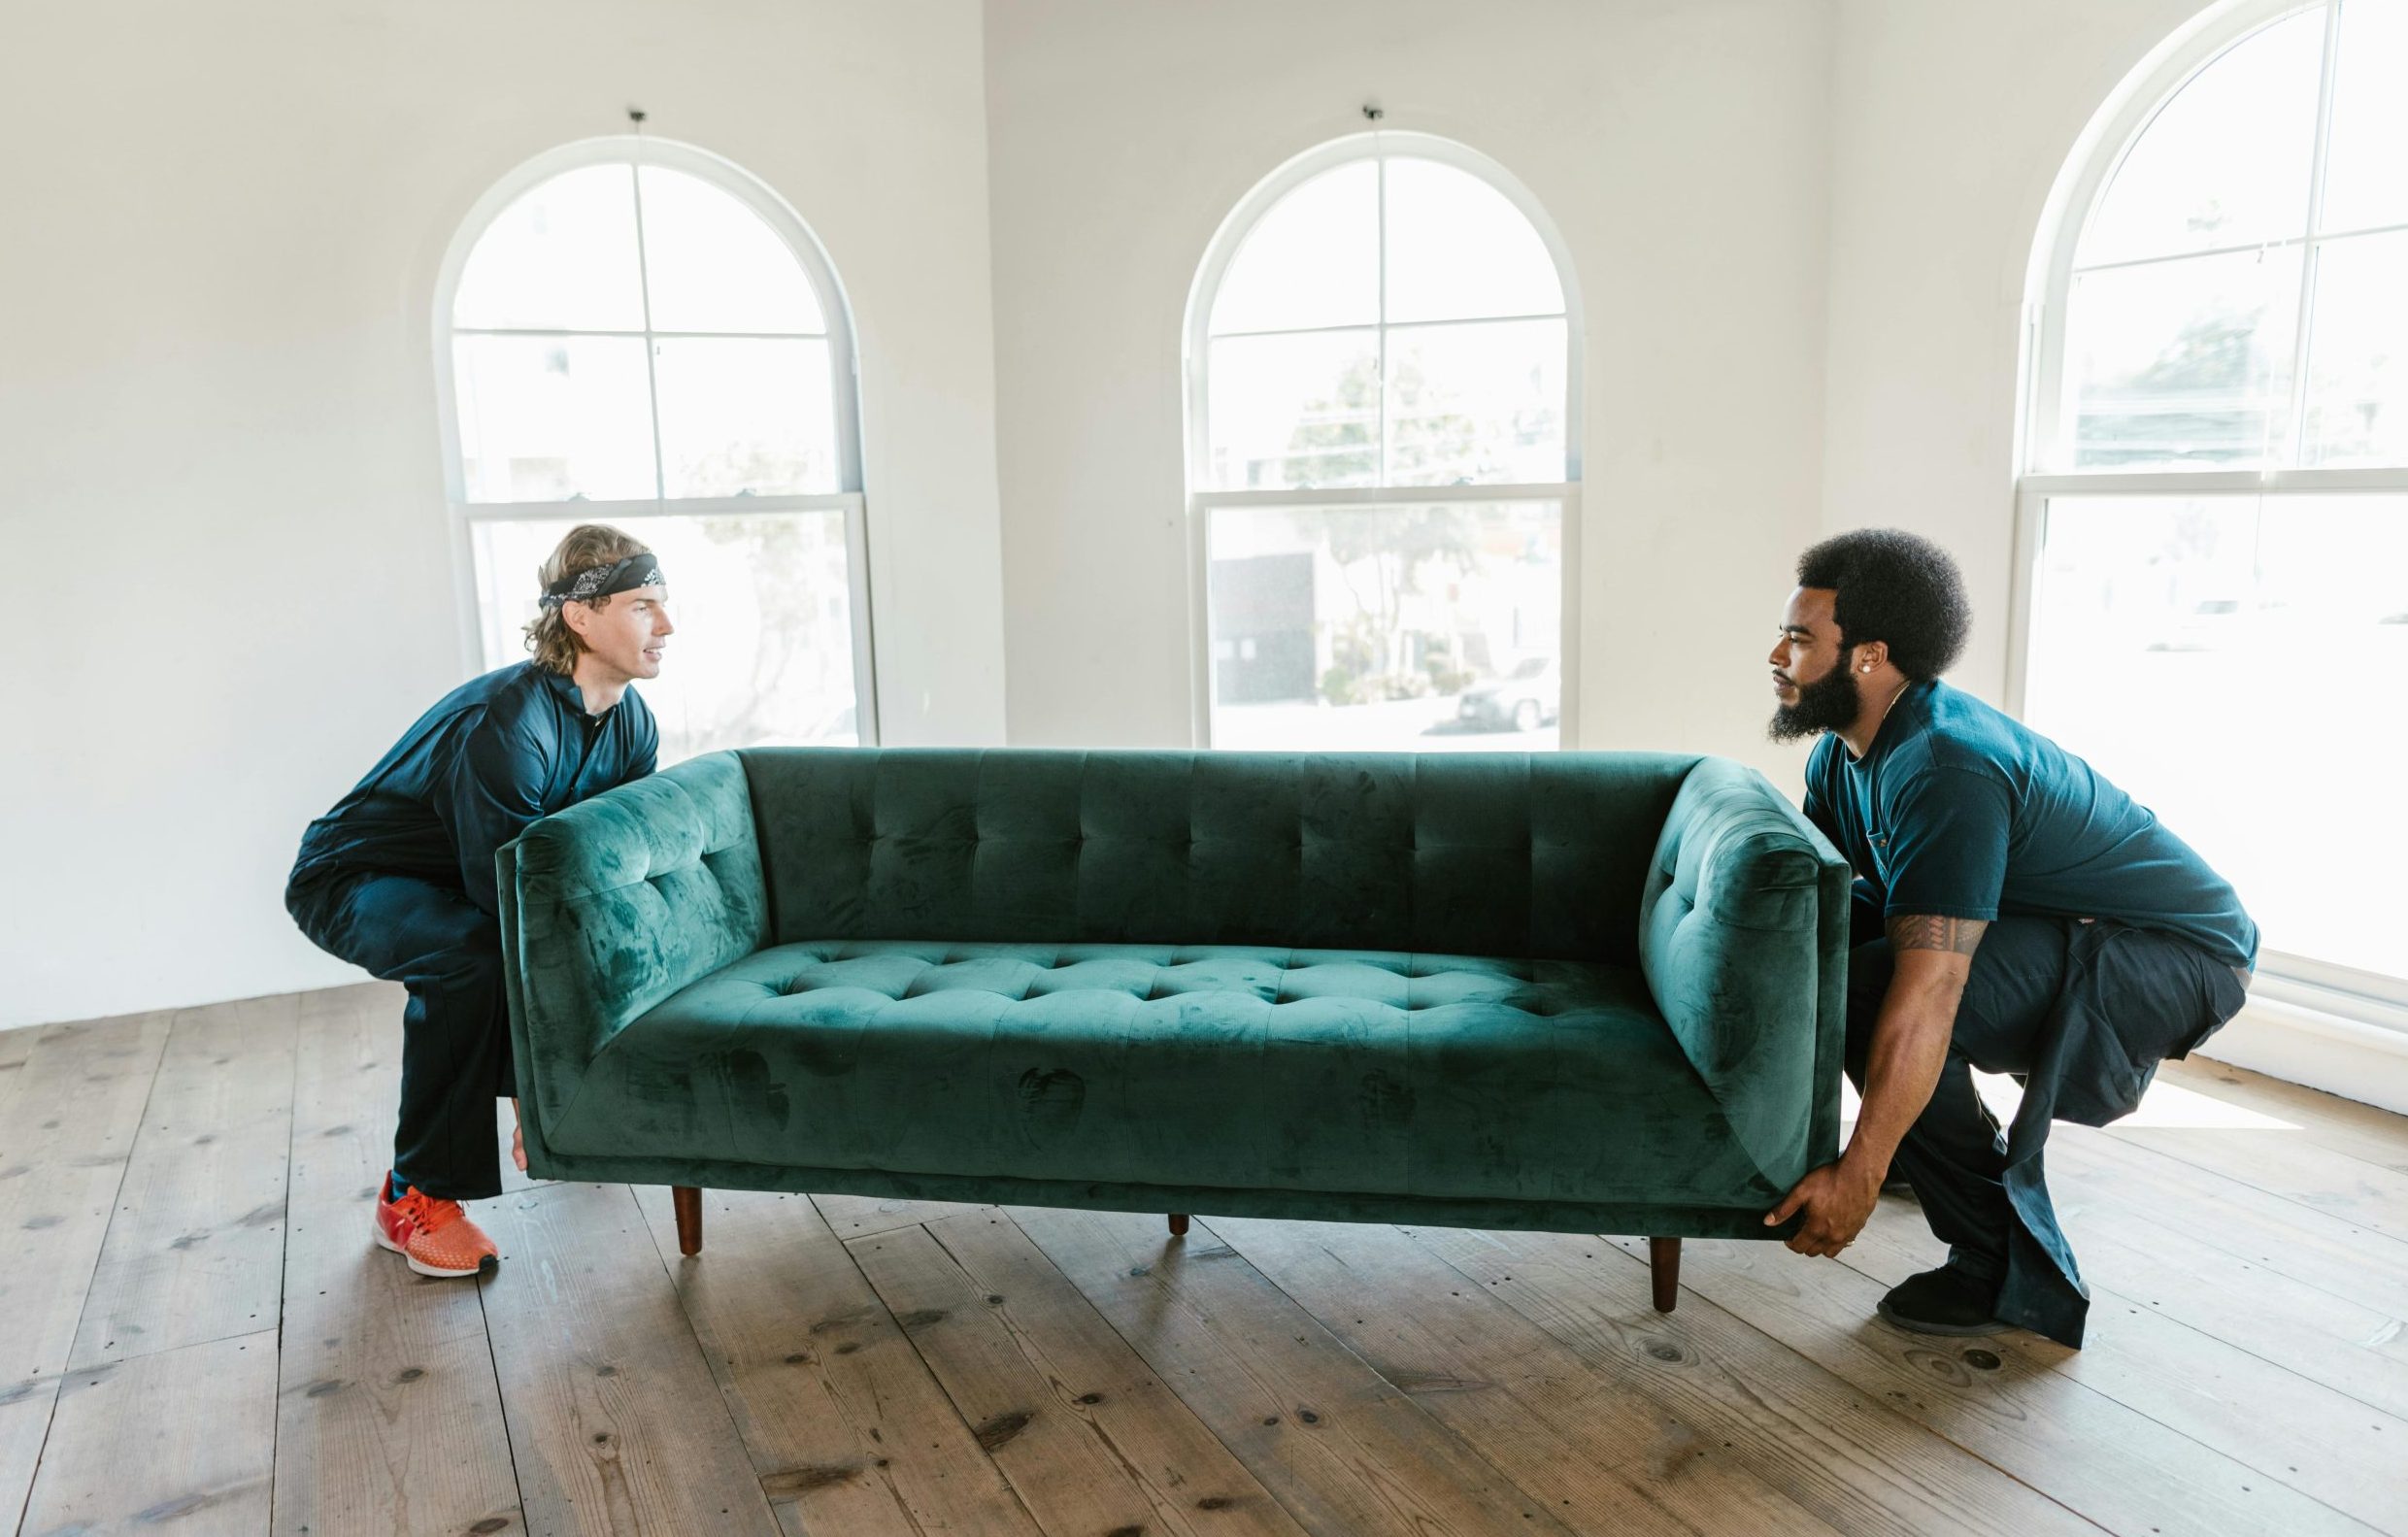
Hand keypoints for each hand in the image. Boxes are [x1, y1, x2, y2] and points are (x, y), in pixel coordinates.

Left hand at [1765, 1160, 1880, 1257]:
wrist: (1859, 1174)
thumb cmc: (1831, 1180)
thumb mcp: (1802, 1191)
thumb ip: (1785, 1209)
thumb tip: (1768, 1222)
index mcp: (1817, 1228)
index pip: (1799, 1247)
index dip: (1790, 1243)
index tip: (1789, 1235)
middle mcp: (1833, 1236)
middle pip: (1814, 1252)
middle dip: (1804, 1244)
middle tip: (1801, 1231)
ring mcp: (1847, 1234)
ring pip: (1830, 1251)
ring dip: (1821, 1246)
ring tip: (1817, 1232)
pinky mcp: (1858, 1228)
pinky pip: (1845, 1243)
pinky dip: (1836, 1241)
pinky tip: (1833, 1227)